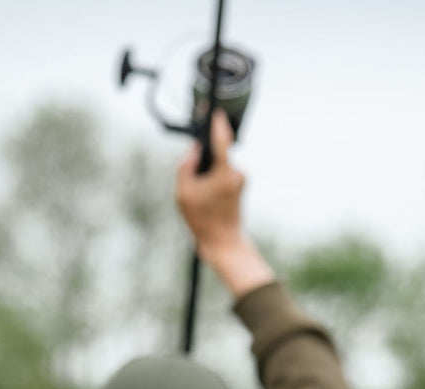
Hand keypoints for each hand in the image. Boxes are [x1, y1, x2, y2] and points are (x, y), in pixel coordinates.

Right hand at [176, 111, 244, 261]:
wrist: (223, 242)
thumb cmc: (203, 220)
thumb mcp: (183, 192)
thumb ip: (186, 166)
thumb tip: (194, 149)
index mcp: (225, 172)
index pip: (222, 139)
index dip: (216, 123)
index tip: (212, 110)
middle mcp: (237, 173)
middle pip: (216, 153)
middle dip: (202, 160)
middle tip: (193, 182)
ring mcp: (240, 180)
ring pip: (218, 165)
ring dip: (206, 172)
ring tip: (199, 195)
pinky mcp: (239, 186)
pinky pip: (222, 173)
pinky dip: (211, 179)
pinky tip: (205, 197)